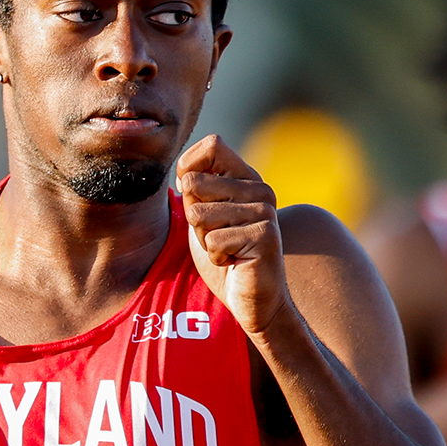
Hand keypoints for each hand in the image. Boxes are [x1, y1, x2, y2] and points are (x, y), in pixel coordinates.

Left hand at [176, 135, 288, 337]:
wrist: (254, 300)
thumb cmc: (226, 257)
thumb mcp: (204, 217)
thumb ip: (195, 190)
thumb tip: (182, 173)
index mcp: (246, 177)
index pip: (212, 145)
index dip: (189, 169)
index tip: (195, 199)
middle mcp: (259, 188)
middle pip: (195, 183)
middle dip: (194, 218)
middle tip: (219, 236)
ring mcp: (264, 210)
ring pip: (200, 215)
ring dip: (205, 240)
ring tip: (228, 249)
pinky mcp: (264, 235)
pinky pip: (214, 241)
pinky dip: (216, 257)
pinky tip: (236, 262)